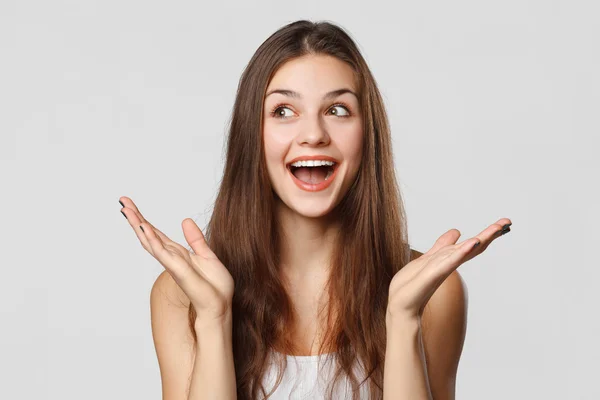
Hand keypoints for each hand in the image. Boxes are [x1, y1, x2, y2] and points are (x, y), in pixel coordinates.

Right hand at [119, 196, 233, 322]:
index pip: (157, 233)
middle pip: (149, 235)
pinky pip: (163, 252)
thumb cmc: (215, 287)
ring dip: (139, 225)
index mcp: (178, 254)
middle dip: (136, 218)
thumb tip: (185, 220)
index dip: (144, 219)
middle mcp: (172, 258)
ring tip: (127, 210)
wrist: (220, 306)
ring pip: (151, 241)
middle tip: (123, 201)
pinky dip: (153, 240)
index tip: (131, 205)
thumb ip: (196, 239)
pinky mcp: (178, 270)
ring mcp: (172, 264)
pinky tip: (144, 228)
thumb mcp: (207, 256)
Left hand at [386, 218, 511, 322]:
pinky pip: (449, 262)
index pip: (471, 245)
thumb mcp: (428, 258)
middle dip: (489, 235)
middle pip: (473, 248)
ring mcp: (441, 270)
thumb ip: (442, 245)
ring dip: (480, 239)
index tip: (504, 223)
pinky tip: (472, 243)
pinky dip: (461, 252)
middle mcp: (448, 265)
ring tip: (496, 228)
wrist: (399, 305)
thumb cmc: (412, 284)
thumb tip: (457, 231)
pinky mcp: (433, 275)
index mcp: (448, 260)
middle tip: (507, 222)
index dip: (486, 234)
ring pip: (464, 252)